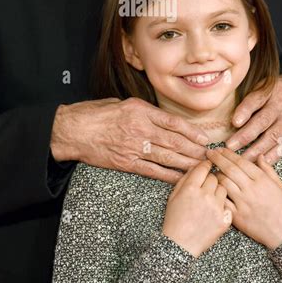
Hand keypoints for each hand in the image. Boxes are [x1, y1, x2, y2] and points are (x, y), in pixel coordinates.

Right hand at [50, 97, 209, 183]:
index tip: (204, 139)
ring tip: (202, 169)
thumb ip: (142, 111)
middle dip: (195, 150)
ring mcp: (133, 147)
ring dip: (187, 164)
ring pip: (167, 157)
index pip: (172, 122)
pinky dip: (169, 176)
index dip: (192, 132)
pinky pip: (152, 171)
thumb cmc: (94, 114)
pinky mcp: (126, 163)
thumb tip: (161, 119)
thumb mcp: (121, 103)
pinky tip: (181, 179)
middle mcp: (139, 128)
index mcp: (139, 110)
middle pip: (174, 141)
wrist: (71, 130)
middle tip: (209, 157)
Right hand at [162, 159, 231, 257]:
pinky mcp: (225, 220)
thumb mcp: (173, 196)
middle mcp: (205, 196)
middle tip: (206, 186)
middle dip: (211, 179)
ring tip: (210, 200)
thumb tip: (196, 167)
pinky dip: (222, 207)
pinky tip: (214, 211)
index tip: (208, 164)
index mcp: (190, 188)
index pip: (204, 168)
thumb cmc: (174, 220)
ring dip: (218, 192)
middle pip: (215, 178)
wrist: (180, 245)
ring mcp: (216, 208)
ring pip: (223, 189)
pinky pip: (228, 205)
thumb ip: (185, 179)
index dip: (206, 165)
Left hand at [208, 148, 281, 249]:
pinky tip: (212, 189)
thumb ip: (268, 169)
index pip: (241, 162)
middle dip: (217, 159)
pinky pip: (223, 201)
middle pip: (230, 169)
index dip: (228, 154)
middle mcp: (251, 189)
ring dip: (215, 175)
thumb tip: (259, 156)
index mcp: (262, 180)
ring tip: (209, 170)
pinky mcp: (237, 216)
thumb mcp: (280, 185)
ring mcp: (243, 203)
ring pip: (224, 183)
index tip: (220, 149)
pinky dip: (217, 193)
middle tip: (209, 153)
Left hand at [226, 73, 281, 163]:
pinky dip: (273, 155)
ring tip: (242, 159)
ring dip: (256, 150)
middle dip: (246, 135)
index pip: (256, 99)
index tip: (234, 122)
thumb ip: (252, 97)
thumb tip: (227, 116)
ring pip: (273, 136)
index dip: (245, 110)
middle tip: (230, 146)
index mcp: (271, 90)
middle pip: (263, 121)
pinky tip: (261, 162)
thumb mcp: (268, 85)